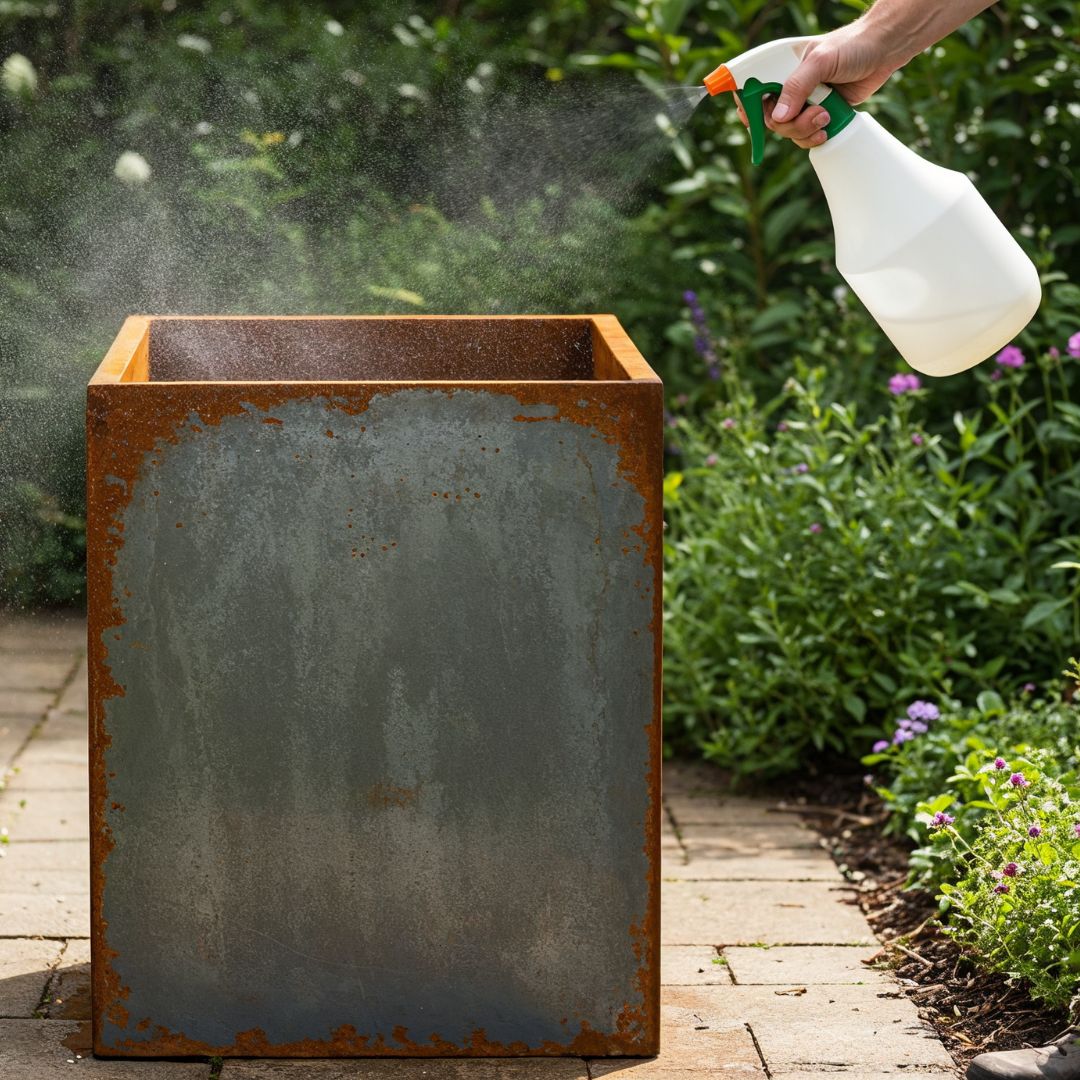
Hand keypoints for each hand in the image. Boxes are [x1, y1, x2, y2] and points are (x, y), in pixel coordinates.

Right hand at [755, 23, 900, 148]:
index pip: (754, 90)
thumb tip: (778, 117)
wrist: (884, 51)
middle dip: (789, 124)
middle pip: (771, 119)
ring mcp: (804, 104)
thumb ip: (797, 87)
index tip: (751, 119)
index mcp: (783, 69)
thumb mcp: (821, 61)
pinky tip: (827, 129)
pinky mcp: (819, 116)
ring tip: (826, 116)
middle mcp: (790, 88)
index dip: (748, 106)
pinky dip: (813, 138)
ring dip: (805, 131)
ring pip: (788, 132)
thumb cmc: (852, 46)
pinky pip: (805, 137)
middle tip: (813, 114)